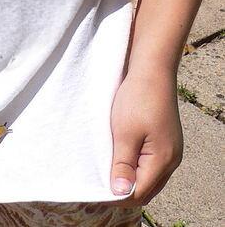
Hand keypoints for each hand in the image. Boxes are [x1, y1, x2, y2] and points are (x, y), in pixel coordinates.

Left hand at [108, 69, 182, 207]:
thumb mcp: (125, 133)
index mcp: (162, 161)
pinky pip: (149, 162)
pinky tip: (119, 156)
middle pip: (146, 188)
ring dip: (129, 176)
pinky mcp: (164, 140)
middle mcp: (171, 160)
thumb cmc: (137, 100)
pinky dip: (135, 164)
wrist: (151, 71)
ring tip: (106, 169)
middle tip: (98, 182)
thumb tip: (121, 193)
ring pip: (148, 175)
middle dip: (124, 189)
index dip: (119, 196)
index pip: (140, 193)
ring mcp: (169, 150)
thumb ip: (123, 164)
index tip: (95, 191)